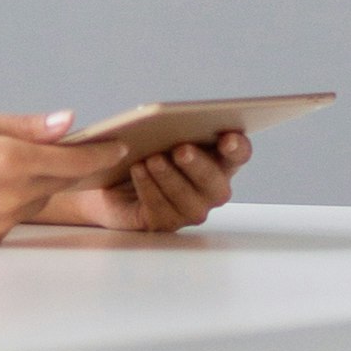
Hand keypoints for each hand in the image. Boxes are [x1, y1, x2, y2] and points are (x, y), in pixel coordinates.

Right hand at [0, 111, 105, 247]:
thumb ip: (27, 126)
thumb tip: (70, 123)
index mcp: (8, 160)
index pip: (74, 161)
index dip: (100, 153)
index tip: (118, 146)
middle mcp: (9, 197)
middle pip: (58, 181)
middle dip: (65, 165)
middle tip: (67, 148)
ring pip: (36, 200)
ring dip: (33, 183)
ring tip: (2, 165)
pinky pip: (14, 217)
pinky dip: (10, 201)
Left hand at [47, 123, 248, 241]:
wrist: (111, 177)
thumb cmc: (141, 148)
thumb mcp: (152, 132)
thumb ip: (164, 126)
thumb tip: (151, 129)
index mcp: (218, 159)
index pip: (239, 154)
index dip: (237, 147)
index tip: (227, 137)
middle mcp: (211, 188)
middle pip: (217, 184)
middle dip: (199, 166)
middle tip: (181, 149)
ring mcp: (190, 210)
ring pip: (189, 201)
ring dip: (170, 178)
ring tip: (152, 158)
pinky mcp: (165, 223)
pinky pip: (161, 209)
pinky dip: (149, 187)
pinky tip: (138, 169)